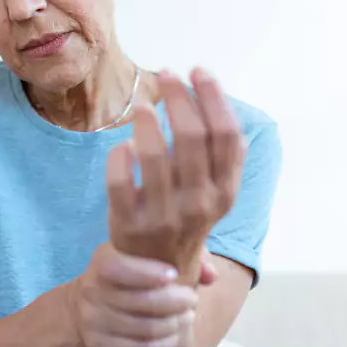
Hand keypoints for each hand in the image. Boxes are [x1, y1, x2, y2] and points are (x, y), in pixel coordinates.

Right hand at [69, 242, 198, 346]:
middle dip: (175, 302)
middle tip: (192, 300)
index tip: (175, 275)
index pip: (120, 268)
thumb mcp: (146, 254)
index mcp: (101, 261)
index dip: (149, 273)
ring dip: (173, 325)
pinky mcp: (96, 345)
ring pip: (144, 328)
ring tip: (187, 317)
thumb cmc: (129, 272)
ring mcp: (91, 320)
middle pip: (140, 301)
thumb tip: (210, 276)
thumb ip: (184, 254)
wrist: (87, 302)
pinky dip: (163, 346)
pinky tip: (175, 337)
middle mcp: (91, 289)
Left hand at [107, 68, 244, 281]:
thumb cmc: (186, 220)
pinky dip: (120, 157)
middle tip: (166, 75)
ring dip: (147, 122)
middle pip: (193, 137)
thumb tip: (226, 112)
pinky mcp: (130, 225)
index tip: (198, 71)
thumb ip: (224, 159)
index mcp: (225, 192)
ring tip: (143, 104)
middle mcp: (200, 204)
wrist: (157, 276)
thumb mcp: (215, 196)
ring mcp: (164, 216)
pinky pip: (120, 182)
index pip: (227, 136)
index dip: (213, 97)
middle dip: (179, 97)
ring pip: (155, 156)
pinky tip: (123, 144)